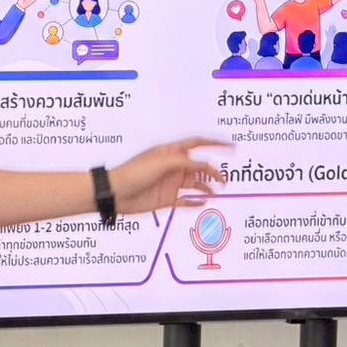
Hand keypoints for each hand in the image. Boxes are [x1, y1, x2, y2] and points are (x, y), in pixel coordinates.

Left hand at [108, 138, 230, 217]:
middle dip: (213, 171)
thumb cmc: (134, 173)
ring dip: (207, 187)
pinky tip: (204, 203)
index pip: (197, 143)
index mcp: (171, 152)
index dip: (214, 143)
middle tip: (224, 179)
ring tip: (217, 192)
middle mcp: (172, 167)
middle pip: (199, 166)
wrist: (115, 193)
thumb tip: (205, 164)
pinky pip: (185, 201)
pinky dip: (195, 202)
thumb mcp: (162, 163)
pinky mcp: (166, 199)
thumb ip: (185, 163)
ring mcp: (170, 183)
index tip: (231, 146)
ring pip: (195, 184)